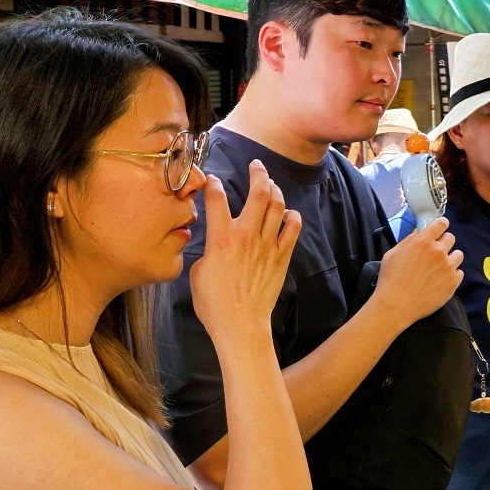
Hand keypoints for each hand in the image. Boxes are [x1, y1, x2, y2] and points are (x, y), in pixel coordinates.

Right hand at [192, 161, 302, 341]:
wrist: (240, 324)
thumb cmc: (213, 303)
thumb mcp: (196, 273)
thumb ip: (206, 251)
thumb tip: (211, 246)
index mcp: (220, 238)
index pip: (217, 199)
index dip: (214, 184)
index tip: (212, 179)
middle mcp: (246, 236)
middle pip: (258, 193)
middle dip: (258, 173)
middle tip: (257, 165)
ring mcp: (267, 245)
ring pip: (277, 206)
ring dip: (276, 191)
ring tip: (272, 185)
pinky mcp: (281, 257)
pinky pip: (293, 229)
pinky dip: (292, 217)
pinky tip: (289, 214)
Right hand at [371, 217, 464, 328]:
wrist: (395, 306)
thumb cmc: (390, 279)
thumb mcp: (393, 254)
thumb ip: (408, 240)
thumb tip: (419, 232)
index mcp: (423, 241)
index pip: (441, 223)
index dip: (440, 226)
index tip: (439, 230)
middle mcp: (438, 251)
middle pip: (451, 238)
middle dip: (443, 243)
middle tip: (435, 253)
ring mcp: (448, 267)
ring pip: (458, 255)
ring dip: (450, 258)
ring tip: (439, 268)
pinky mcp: (453, 282)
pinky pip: (459, 272)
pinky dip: (452, 275)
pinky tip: (440, 280)